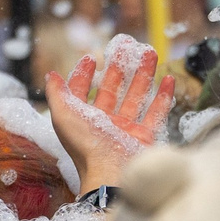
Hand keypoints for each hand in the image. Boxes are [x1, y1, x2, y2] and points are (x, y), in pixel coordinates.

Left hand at [46, 42, 173, 192]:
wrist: (111, 174)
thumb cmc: (85, 146)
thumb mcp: (62, 116)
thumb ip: (57, 93)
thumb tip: (51, 74)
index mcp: (83, 118)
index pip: (83, 92)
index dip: (84, 74)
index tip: (92, 57)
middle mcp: (104, 123)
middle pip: (113, 89)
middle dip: (120, 67)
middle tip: (128, 46)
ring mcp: (126, 129)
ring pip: (136, 96)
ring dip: (144, 74)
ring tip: (151, 53)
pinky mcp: (145, 137)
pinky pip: (156, 112)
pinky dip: (163, 96)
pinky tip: (168, 78)